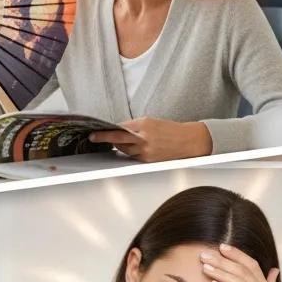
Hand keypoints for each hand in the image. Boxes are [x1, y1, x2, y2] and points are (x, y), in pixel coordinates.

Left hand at [87, 117, 211, 161]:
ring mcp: (146, 151)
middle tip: (94, 137)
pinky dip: (130, 151)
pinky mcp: (148, 160)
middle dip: (104, 138)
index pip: (120, 127)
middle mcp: (144, 138)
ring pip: (124, 149)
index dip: (107, 130)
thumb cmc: (168, 129)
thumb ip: (134, 126)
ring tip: (119, 142)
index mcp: (144, 125)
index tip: (95, 131)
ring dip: (120, 146)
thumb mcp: (151, 122)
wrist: (187, 141)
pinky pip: (133, 156)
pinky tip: (132, 148)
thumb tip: (117, 129)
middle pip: (118, 139)